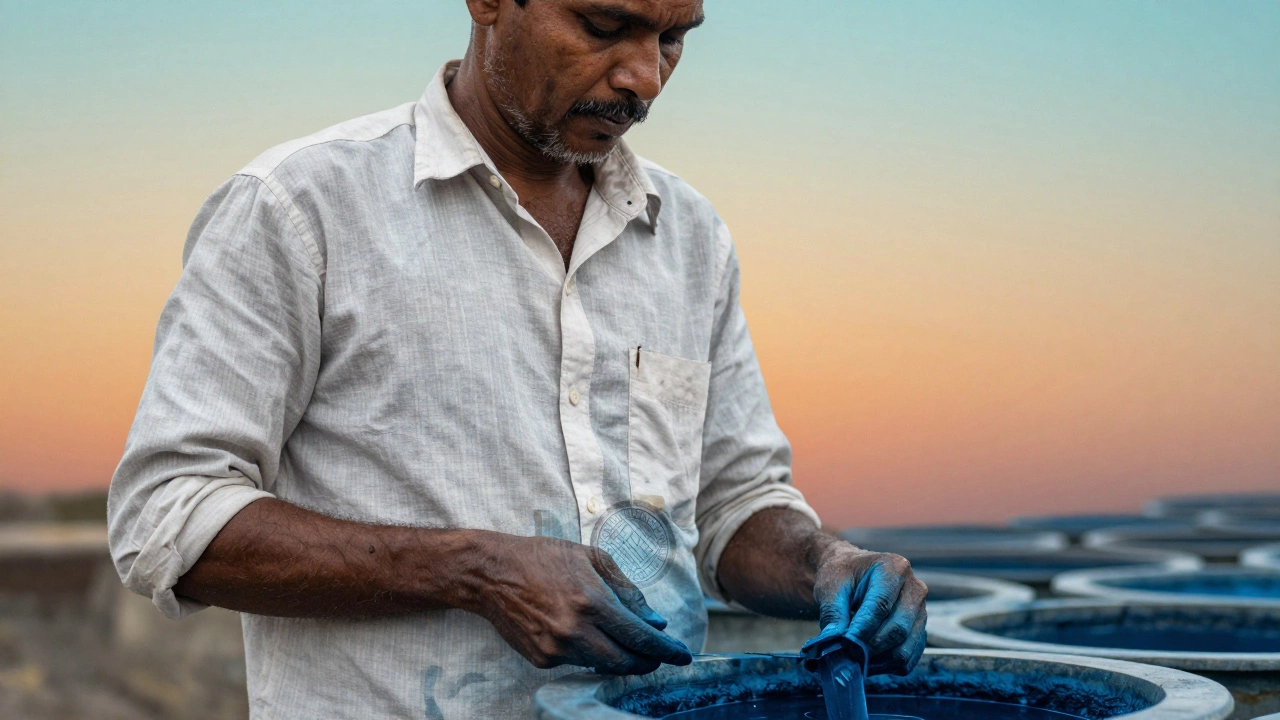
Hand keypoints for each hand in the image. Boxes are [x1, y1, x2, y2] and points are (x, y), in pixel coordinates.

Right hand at [466, 534, 692, 674]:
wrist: (492, 573)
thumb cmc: (543, 557)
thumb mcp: (592, 558)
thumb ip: (627, 590)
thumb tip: (654, 620)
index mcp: (593, 602)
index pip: (640, 637)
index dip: (666, 650)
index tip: (682, 655)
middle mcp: (576, 630)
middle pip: (625, 662)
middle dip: (647, 662)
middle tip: (658, 657)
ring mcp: (556, 649)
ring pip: (601, 665)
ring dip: (618, 658)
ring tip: (625, 645)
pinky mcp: (541, 659)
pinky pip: (575, 662)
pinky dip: (587, 652)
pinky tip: (583, 635)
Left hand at [808, 542, 927, 675]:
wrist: (853, 575)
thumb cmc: (842, 576)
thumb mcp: (831, 586)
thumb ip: (832, 612)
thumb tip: (834, 642)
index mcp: (894, 568)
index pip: (881, 605)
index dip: (862, 629)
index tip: (844, 644)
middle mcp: (915, 589)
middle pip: (898, 629)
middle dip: (869, 647)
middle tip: (846, 655)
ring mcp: (921, 613)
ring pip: (904, 649)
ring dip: (877, 661)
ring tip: (853, 658)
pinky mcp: (919, 633)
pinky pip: (907, 660)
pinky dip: (885, 667)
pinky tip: (866, 660)